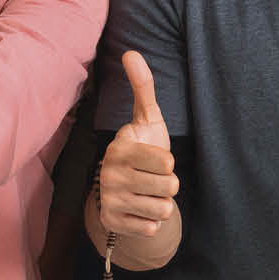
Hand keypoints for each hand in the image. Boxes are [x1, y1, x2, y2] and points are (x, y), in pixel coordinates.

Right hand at [99, 51, 178, 242]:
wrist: (127, 192)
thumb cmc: (144, 151)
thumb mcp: (147, 120)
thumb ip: (143, 88)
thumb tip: (131, 52)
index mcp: (119, 148)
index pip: (167, 162)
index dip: (169, 163)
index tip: (155, 159)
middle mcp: (108, 174)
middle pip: (169, 186)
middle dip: (169, 185)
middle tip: (153, 179)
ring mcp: (108, 199)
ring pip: (163, 208)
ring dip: (162, 203)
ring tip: (147, 193)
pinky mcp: (111, 222)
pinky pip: (152, 227)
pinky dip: (152, 221)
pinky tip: (140, 211)